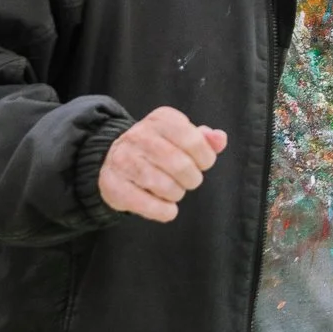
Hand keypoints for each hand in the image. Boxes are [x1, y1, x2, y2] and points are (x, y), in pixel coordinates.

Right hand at [98, 107, 227, 223]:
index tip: (201, 164)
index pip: (194, 140)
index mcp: (161, 120)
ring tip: (173, 190)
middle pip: (181, 166)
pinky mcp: (113, 185)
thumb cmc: (159, 149)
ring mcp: (122, 160)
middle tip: (188, 180)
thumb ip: (205, 139)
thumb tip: (219, 139)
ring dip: (176, 194)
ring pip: (164, 186)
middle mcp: (138, 136)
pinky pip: (147, 205)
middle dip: (192, 179)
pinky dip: (164, 211)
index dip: (205, 158)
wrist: (113, 158)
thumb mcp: (182, 137)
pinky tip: (166, 208)